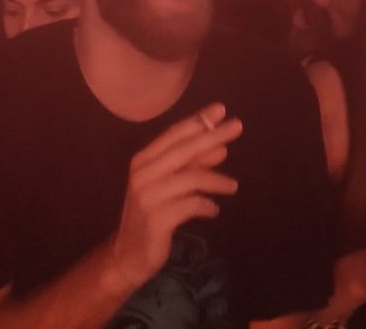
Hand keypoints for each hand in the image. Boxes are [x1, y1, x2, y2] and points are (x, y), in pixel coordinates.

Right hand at [106, 105, 243, 294]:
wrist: (128, 255)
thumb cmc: (151, 214)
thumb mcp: (169, 186)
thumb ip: (191, 166)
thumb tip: (221, 149)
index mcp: (142, 161)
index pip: (174, 135)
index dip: (198, 121)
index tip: (221, 110)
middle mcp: (142, 175)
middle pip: (184, 150)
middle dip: (213, 136)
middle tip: (238, 126)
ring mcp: (148, 197)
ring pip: (192, 178)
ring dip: (217, 181)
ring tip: (232, 187)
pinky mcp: (157, 220)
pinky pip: (192, 205)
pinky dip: (207, 206)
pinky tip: (213, 210)